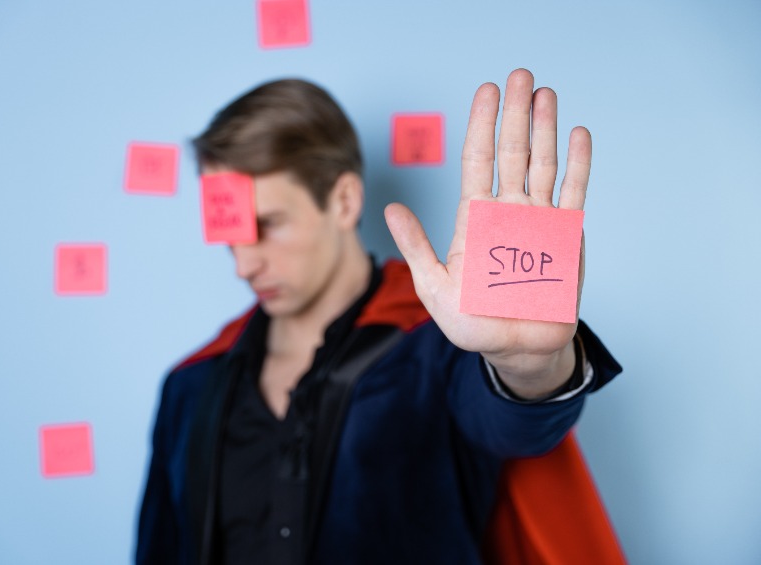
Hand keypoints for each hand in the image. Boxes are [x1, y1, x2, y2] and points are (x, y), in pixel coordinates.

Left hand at [384, 69, 589, 397]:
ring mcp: (539, 220)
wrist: (514, 350)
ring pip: (544, 164)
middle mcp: (507, 211)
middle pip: (512, 152)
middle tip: (520, 75)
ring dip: (546, 128)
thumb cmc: (472, 322)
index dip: (482, 124)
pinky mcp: (566, 237)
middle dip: (515, 114)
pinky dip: (577, 164)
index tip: (486, 91)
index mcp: (475, 218)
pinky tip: (577, 134)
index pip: (478, 160)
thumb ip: (418, 247)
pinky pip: (574, 194)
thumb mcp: (436, 287)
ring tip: (546, 93)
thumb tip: (392, 209)